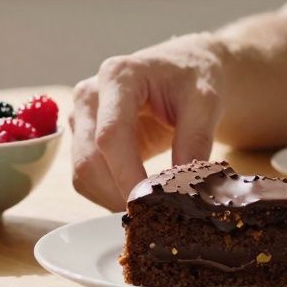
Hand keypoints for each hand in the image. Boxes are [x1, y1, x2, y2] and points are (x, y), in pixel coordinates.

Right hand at [70, 33, 225, 210]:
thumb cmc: (194, 78)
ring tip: (149, 210)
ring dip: (111, 199)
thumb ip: (195, 141)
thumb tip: (182, 189)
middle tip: (153, 218)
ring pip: (82, 173)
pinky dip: (108, 195)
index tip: (149, 206)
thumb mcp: (205, 103)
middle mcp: (90, 95)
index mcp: (118, 76)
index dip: (127, 175)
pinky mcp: (82, 138)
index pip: (111, 135)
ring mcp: (81, 117)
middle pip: (89, 159)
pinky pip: (86, 177)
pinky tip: (137, 198)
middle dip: (118, 193)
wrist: (184, 69)